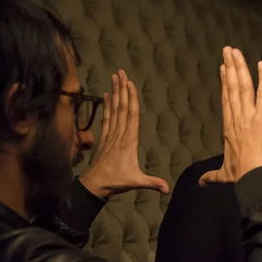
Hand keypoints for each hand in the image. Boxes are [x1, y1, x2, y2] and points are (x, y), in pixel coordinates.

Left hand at [79, 69, 169, 198]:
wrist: (95, 184)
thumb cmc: (116, 182)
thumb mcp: (136, 182)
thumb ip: (152, 183)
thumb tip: (167, 189)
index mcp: (129, 141)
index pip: (131, 115)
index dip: (131, 98)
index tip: (130, 83)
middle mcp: (119, 134)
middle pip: (122, 107)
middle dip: (122, 89)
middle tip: (121, 72)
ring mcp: (111, 135)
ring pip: (114, 110)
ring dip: (114, 93)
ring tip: (114, 77)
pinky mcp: (105, 138)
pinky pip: (106, 118)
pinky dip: (106, 105)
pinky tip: (105, 95)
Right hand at [199, 47, 261, 185]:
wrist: (253, 179)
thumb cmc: (240, 176)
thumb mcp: (223, 175)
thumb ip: (212, 176)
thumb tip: (201, 183)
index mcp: (228, 129)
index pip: (226, 100)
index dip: (224, 83)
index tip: (223, 68)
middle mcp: (236, 119)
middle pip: (231, 88)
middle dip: (230, 67)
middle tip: (228, 50)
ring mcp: (248, 117)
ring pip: (242, 87)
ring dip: (239, 67)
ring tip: (235, 51)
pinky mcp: (261, 118)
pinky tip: (261, 64)